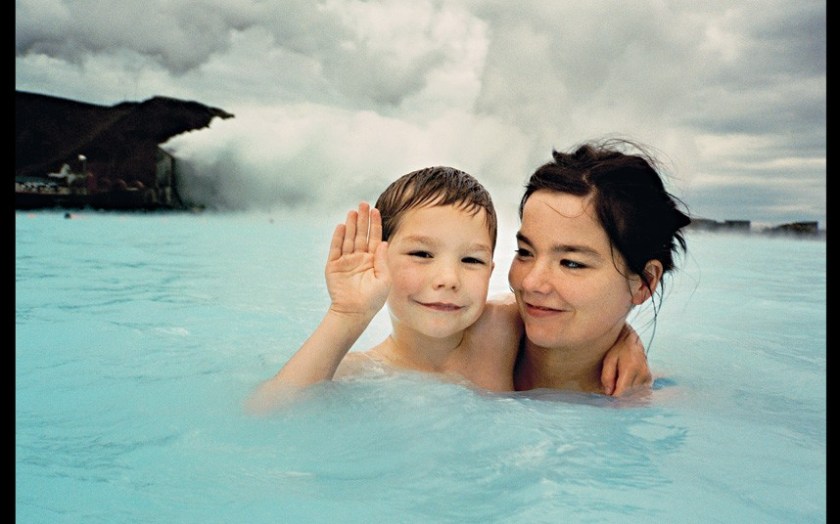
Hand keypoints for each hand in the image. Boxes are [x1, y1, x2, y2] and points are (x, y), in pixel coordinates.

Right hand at [324, 202, 390, 319]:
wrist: (354, 312)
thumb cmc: (373, 300)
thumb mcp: (384, 279)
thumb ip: (383, 260)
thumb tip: (384, 242)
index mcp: (373, 260)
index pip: (374, 238)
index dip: (375, 224)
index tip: (376, 211)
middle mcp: (359, 258)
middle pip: (361, 234)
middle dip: (362, 219)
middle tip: (363, 204)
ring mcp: (346, 261)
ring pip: (349, 238)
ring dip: (351, 225)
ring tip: (353, 211)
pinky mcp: (333, 266)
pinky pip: (336, 249)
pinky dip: (338, 238)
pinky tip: (342, 226)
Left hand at [601, 324, 652, 395]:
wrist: (631, 341)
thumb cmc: (617, 349)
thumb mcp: (608, 360)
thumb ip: (607, 376)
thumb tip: (608, 392)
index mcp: (631, 368)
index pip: (621, 392)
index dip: (613, 396)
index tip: (607, 395)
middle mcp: (642, 373)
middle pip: (627, 394)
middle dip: (618, 393)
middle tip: (611, 387)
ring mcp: (647, 376)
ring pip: (633, 393)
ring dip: (625, 391)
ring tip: (619, 381)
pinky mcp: (649, 378)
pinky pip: (639, 390)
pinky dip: (632, 389)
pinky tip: (627, 382)